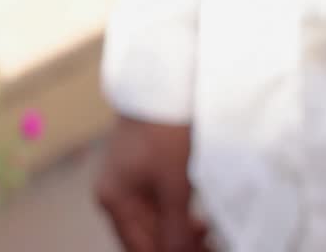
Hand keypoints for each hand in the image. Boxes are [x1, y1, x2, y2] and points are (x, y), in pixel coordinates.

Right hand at [95, 117, 205, 251]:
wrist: (160, 89)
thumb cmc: (163, 131)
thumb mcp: (174, 186)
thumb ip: (176, 229)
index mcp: (113, 200)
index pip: (140, 249)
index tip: (203, 251)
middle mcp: (113, 195)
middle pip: (145, 239)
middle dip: (178, 246)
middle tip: (212, 245)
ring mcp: (125, 185)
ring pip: (153, 226)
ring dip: (180, 234)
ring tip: (210, 235)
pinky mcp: (139, 174)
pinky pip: (156, 209)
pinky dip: (177, 218)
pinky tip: (199, 220)